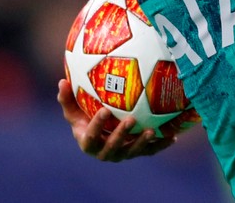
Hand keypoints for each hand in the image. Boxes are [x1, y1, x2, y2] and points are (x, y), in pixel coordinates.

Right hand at [57, 79, 175, 161]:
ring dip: (142, 142)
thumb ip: (67, 98)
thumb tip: (61, 81)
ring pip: (132, 152)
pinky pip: (150, 151)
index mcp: (88, 142)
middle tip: (131, 119)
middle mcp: (105, 152)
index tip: (104, 110)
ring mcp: (122, 154)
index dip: (97, 125)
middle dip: (121, 135)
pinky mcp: (137, 153)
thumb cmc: (85, 117)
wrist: (102, 133)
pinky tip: (173, 136)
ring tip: (152, 130)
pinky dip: (161, 145)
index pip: (90, 136)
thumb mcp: (74, 110)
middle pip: (112, 147)